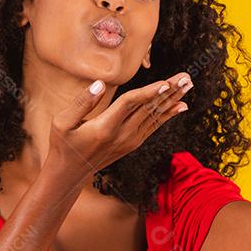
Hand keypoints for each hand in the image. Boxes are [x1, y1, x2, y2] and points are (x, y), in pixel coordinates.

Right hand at [48, 72, 193, 184]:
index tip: (166, 83)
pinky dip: (168, 114)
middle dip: (169, 91)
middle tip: (186, 76)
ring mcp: (129, 141)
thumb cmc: (63, 144)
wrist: (70, 174)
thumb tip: (99, 84)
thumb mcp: (62, 122)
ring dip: (172, 99)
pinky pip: (154, 126)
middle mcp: (122, 135)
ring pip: (155, 116)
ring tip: (187, 85)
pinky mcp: (132, 144)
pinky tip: (180, 105)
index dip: (149, 92)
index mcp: (105, 127)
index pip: (131, 104)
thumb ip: (81, 102)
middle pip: (149, 108)